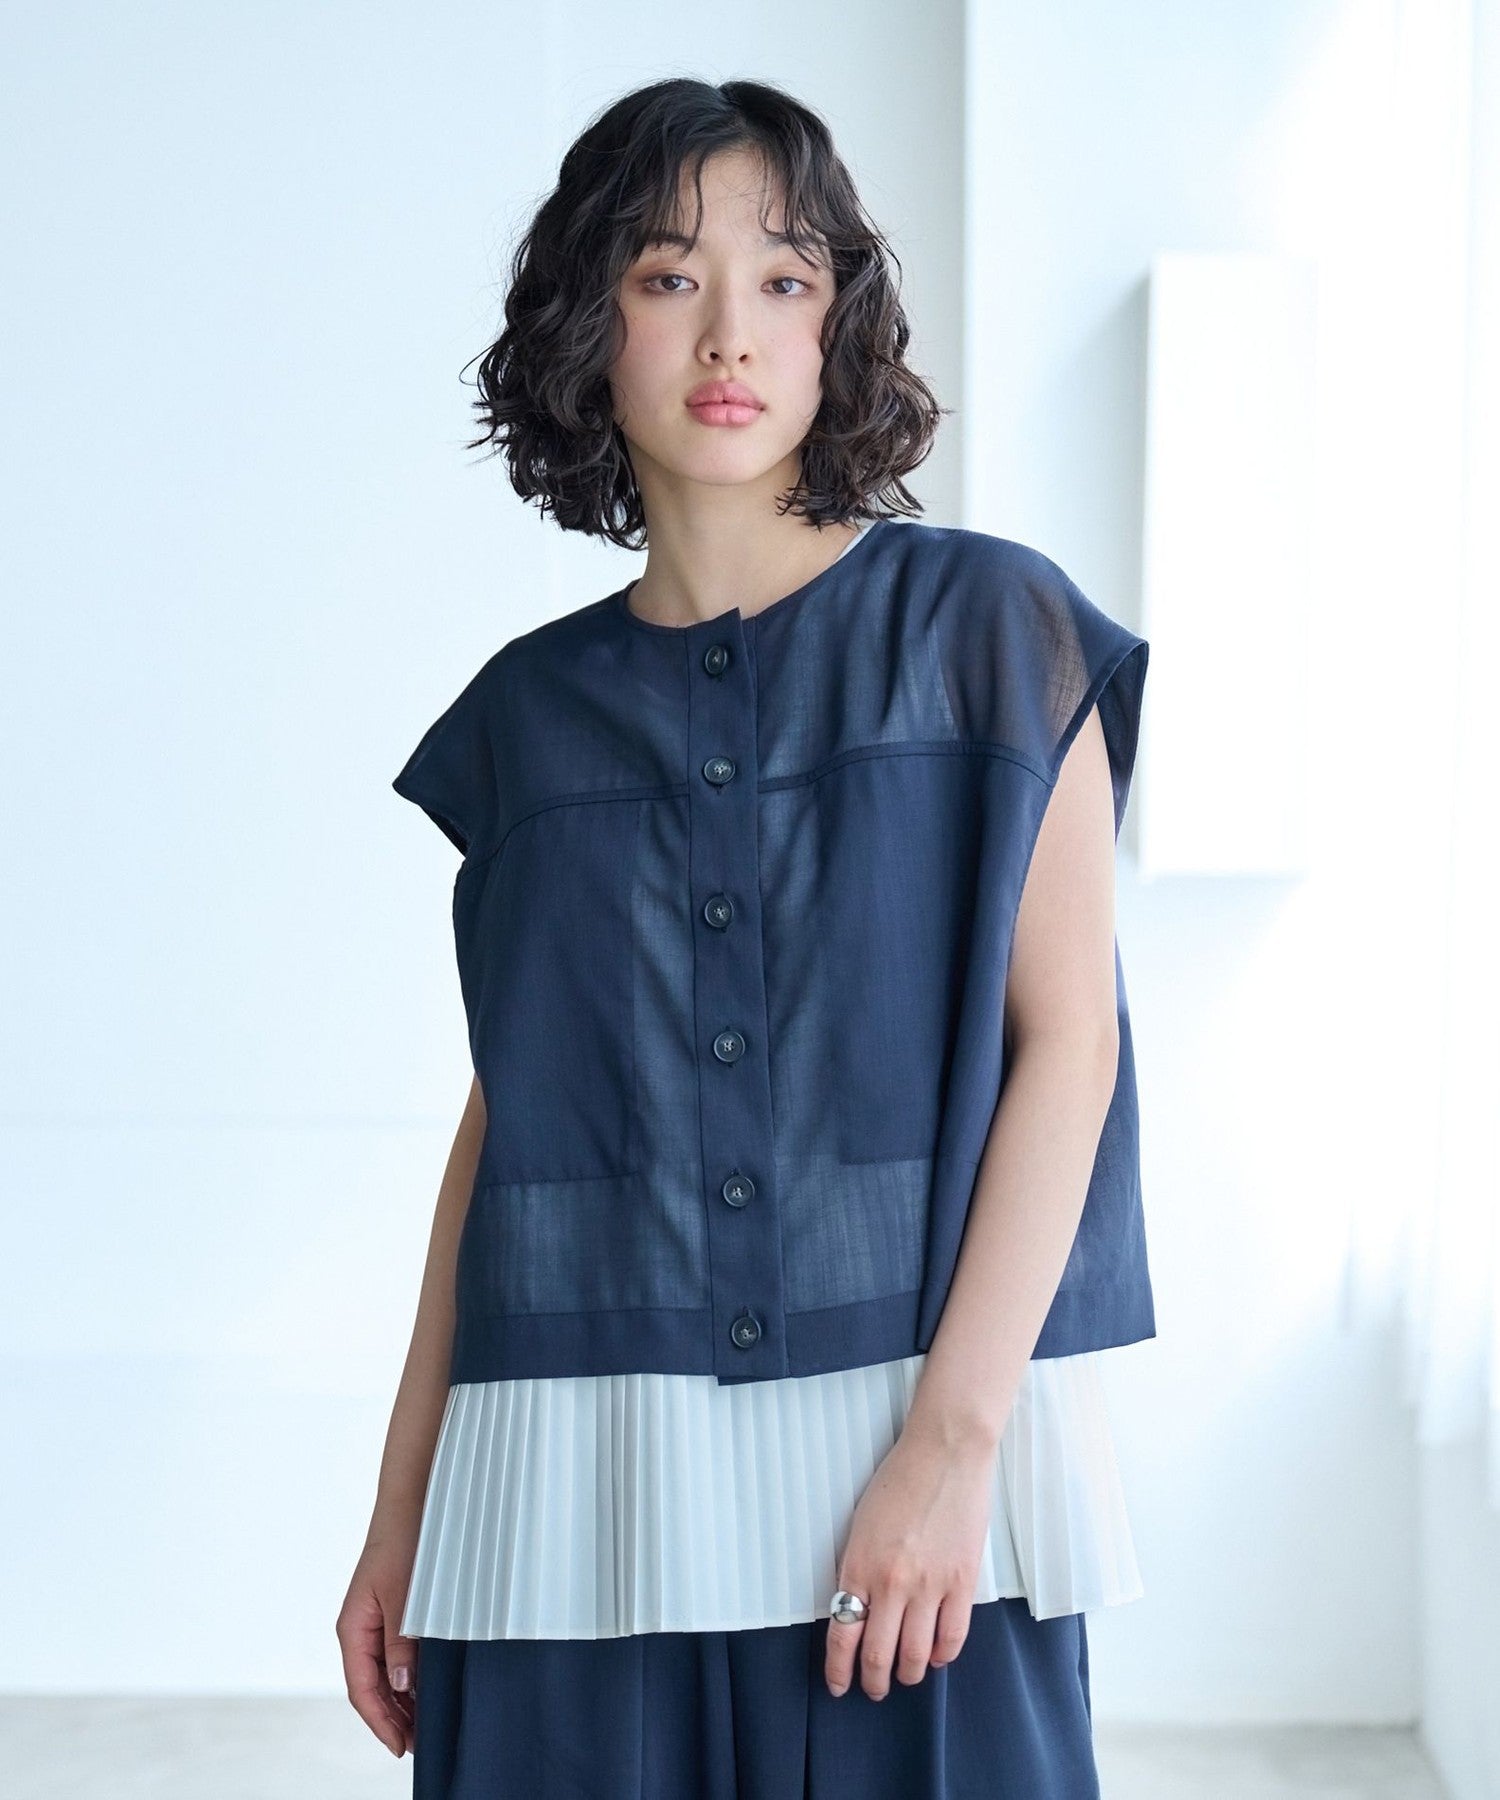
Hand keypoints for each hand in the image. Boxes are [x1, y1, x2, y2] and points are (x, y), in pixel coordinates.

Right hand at [336, 1529, 420, 1756]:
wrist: (410, 1504)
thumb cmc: (403, 1544)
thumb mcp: (404, 1597)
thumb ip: (401, 1643)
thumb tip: (402, 1688)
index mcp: (353, 1628)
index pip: (362, 1689)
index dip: (381, 1721)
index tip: (402, 1746)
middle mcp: (359, 1630)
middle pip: (371, 1687)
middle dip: (392, 1718)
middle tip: (419, 1744)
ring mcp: (374, 1622)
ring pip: (383, 1675)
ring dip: (400, 1702)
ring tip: (423, 1726)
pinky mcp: (391, 1613)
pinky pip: (393, 1656)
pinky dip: (407, 1678)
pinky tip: (424, 1691)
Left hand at [825, 1419, 996, 1701]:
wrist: (945, 1452)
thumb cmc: (899, 1479)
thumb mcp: (861, 1524)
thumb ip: (858, 1569)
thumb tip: (858, 1611)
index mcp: (858, 1565)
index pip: (843, 1635)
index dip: (839, 1670)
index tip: (839, 1685)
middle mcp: (891, 1583)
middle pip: (878, 1655)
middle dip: (873, 1681)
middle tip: (873, 1689)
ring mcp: (929, 1585)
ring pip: (915, 1656)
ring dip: (907, 1675)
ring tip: (904, 1677)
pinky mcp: (962, 1582)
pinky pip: (951, 1638)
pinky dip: (941, 1656)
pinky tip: (935, 1656)